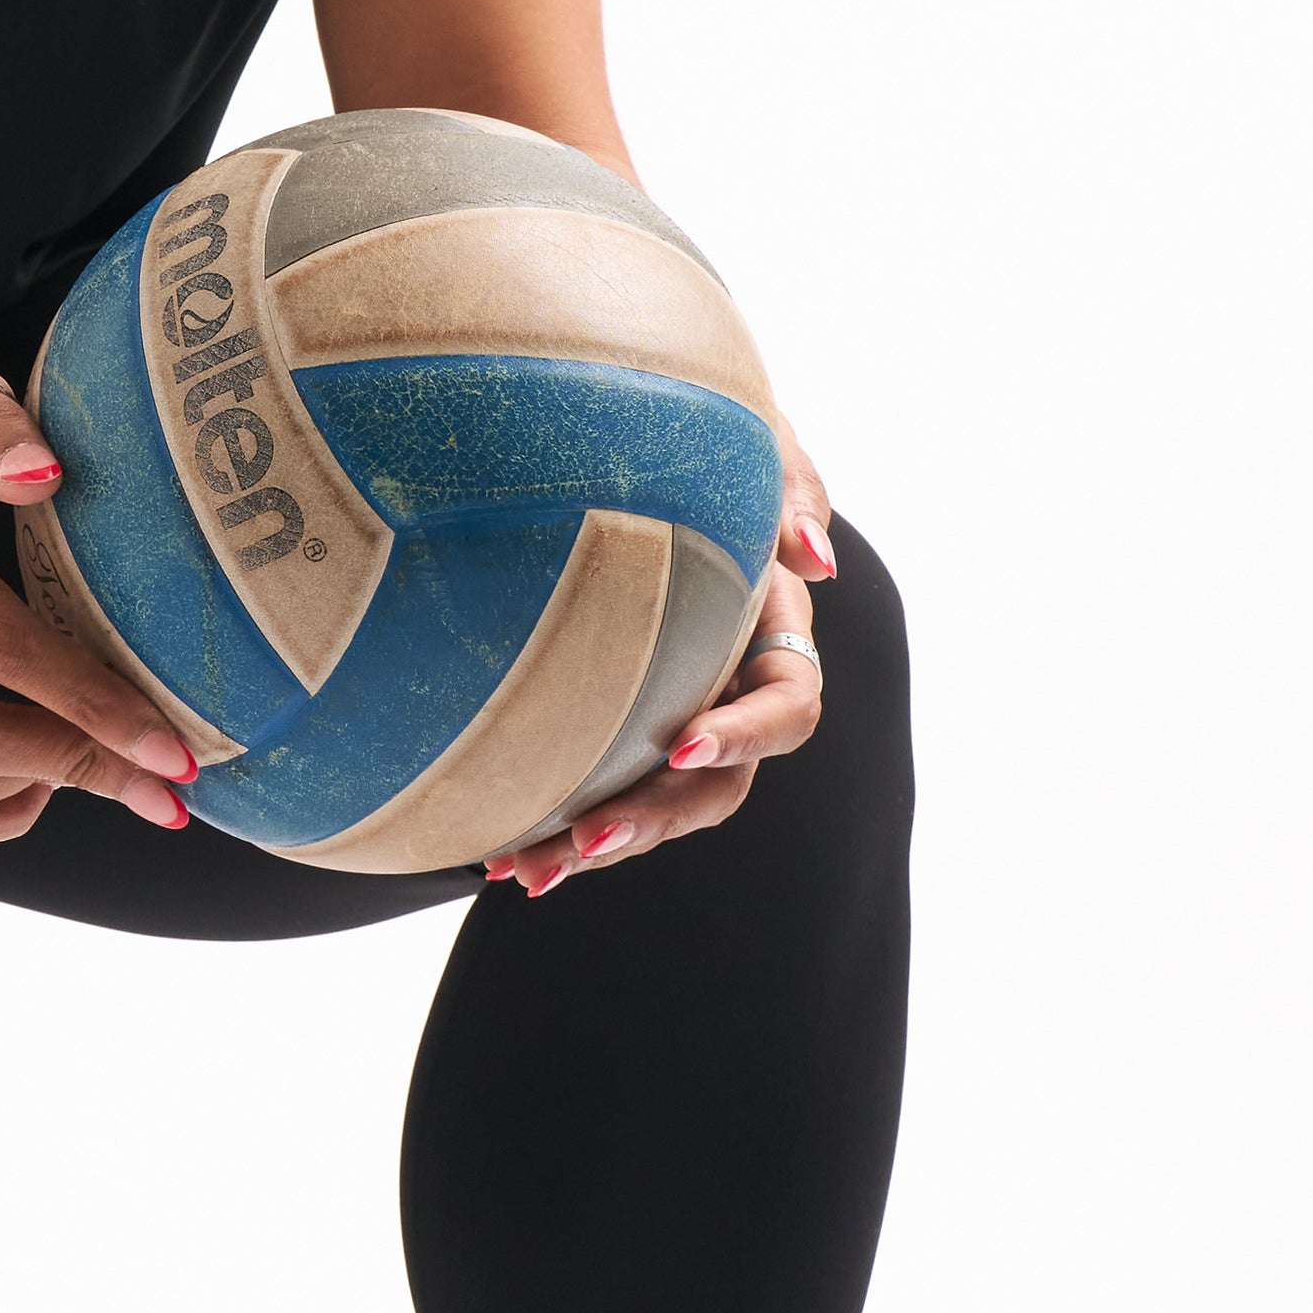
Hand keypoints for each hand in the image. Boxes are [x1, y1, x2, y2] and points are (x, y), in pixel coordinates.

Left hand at [488, 420, 844, 897]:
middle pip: (714, 784)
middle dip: (656, 819)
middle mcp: (724, 690)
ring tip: (532, 872)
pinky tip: (498, 858)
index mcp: (771, 637)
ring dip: (597, 845)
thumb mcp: (758, 442)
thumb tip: (813, 561)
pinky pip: (591, 791)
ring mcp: (667, 715)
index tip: (681, 745)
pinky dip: (550, 827)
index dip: (745, 736)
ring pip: (652, 806)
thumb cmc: (709, 441)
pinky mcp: (606, 728)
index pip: (786, 705)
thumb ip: (792, 488)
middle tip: (588, 837)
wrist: (621, 444)